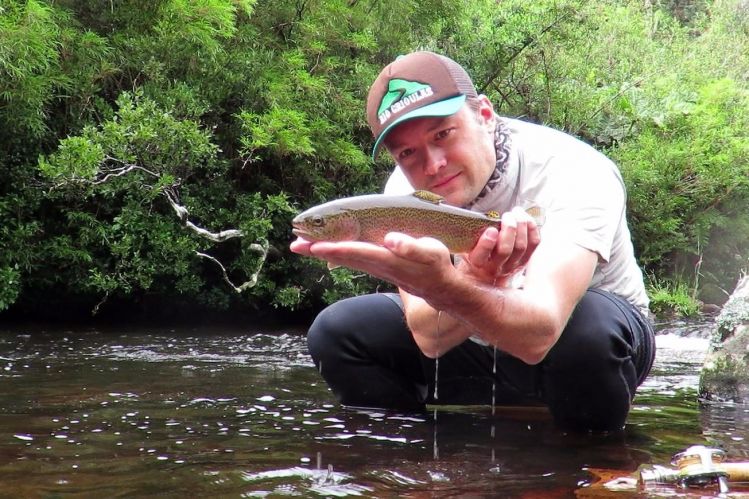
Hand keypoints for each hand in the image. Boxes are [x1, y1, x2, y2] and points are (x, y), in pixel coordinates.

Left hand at [290, 233, 455, 301]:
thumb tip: (390, 240)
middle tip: (295, 245)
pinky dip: (333, 254)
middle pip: (342, 256)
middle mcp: (376, 264)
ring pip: (343, 258)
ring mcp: (374, 266)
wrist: (439, 286)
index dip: (335, 248)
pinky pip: (349, 258)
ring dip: (321, 252)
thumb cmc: (436, 265)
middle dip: (318, 250)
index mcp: (387, 259)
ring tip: (300, 247)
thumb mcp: (430, 254)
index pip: (357, 252)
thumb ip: (410, 247)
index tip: (315, 246)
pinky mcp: (374, 266)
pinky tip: (321, 251)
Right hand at [458, 206, 540, 286]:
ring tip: (516, 212)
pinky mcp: (525, 260)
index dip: (486, 243)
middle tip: (506, 215)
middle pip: (505, 250)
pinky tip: (526, 218)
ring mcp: (512, 266)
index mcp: (477, 264)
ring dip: (521, 225)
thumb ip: (470, 235)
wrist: (486, 275)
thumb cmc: (475, 254)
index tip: (491, 229)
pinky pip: (534, 243)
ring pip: (521, 246)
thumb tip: (478, 218)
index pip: (480, 257)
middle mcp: (495, 268)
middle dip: (509, 229)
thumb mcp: (466, 247)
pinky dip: (532, 228)